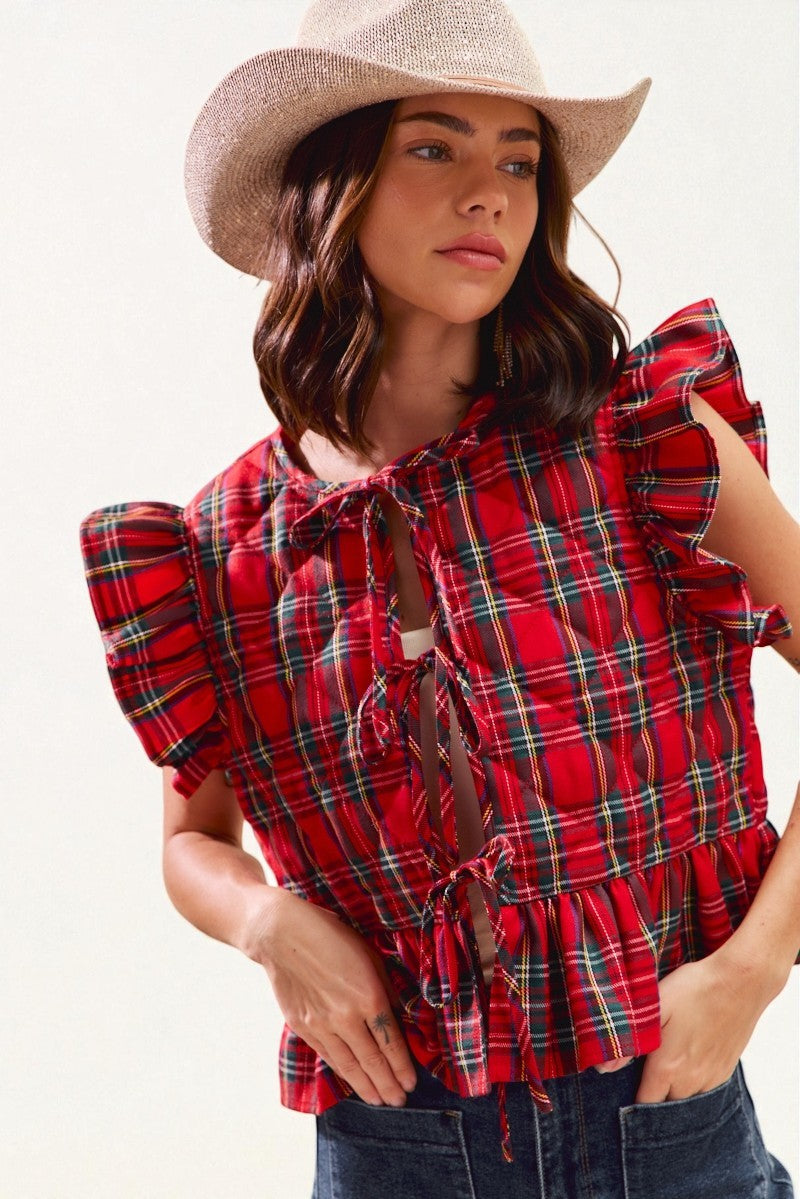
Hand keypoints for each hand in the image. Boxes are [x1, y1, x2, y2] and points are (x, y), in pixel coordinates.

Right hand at [250, 888, 416, 1106]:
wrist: (281, 934)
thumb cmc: (331, 937)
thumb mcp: (369, 956)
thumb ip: (385, 990)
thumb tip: (399, 1017)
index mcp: (368, 996)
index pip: (391, 1043)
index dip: (403, 1067)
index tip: (411, 1083)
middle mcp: (346, 1017)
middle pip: (372, 1061)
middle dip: (388, 1085)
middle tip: (399, 1101)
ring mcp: (321, 1025)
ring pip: (349, 1065)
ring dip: (366, 1086)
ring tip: (379, 1101)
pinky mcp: (303, 1027)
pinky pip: (328, 1056)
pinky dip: (342, 1071)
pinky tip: (352, 1080)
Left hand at [635, 947, 770, 1102]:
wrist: (739, 982)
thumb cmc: (693, 989)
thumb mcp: (654, 1006)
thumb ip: (629, 1042)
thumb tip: (602, 1069)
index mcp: (668, 1068)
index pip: (645, 1104)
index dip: (632, 1101)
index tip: (623, 1088)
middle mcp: (691, 1081)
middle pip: (666, 1104)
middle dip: (653, 1096)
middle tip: (641, 1074)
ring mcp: (712, 1078)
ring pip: (687, 1098)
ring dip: (674, 1091)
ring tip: (664, 1067)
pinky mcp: (726, 1070)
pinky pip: (705, 1089)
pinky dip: (692, 1083)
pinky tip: (686, 1060)